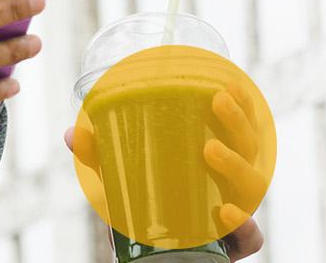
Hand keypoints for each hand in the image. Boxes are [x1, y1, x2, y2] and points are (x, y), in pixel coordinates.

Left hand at [64, 81, 269, 260]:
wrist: (154, 260)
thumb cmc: (148, 211)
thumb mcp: (124, 181)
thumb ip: (102, 158)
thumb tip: (72, 133)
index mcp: (217, 161)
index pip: (241, 128)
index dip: (243, 104)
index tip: (229, 81)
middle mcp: (232, 184)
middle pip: (250, 148)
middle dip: (238, 120)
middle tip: (216, 101)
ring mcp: (237, 214)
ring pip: (252, 186)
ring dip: (237, 164)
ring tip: (212, 149)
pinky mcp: (234, 246)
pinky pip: (251, 237)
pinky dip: (245, 225)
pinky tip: (226, 213)